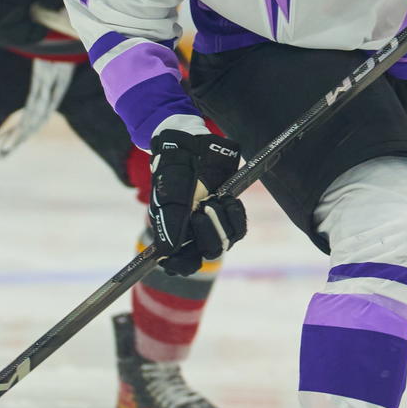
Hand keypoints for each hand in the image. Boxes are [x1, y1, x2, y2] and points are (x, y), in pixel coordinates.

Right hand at [148, 129, 247, 276]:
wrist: (194, 143)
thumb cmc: (175, 166)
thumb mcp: (171, 190)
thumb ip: (170, 220)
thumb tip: (167, 251)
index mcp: (171, 231)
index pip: (177, 263)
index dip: (181, 265)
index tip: (184, 259)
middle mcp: (192, 231)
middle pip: (206, 253)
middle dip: (208, 233)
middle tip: (202, 208)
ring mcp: (212, 223)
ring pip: (225, 243)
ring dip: (223, 221)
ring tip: (215, 198)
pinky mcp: (228, 214)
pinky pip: (239, 228)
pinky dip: (236, 214)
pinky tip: (228, 198)